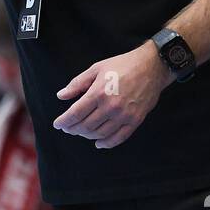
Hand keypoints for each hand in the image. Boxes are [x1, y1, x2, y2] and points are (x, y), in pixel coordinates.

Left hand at [53, 41, 170, 148]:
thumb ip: (77, 83)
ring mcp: (124, 115)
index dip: (64, 121)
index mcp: (98, 93)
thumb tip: (61, 96)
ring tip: (81, 132)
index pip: (76, 113)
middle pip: (86, 126)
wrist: (151, 66)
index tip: (57, 124)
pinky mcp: (135, 121)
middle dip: (73, 129)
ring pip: (100, 134)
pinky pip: (118, 138)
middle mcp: (110, 107)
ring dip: (87, 136)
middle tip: (68, 128)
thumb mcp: (96, 69)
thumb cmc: (122, 65)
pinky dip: (106, 143)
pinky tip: (98, 143)